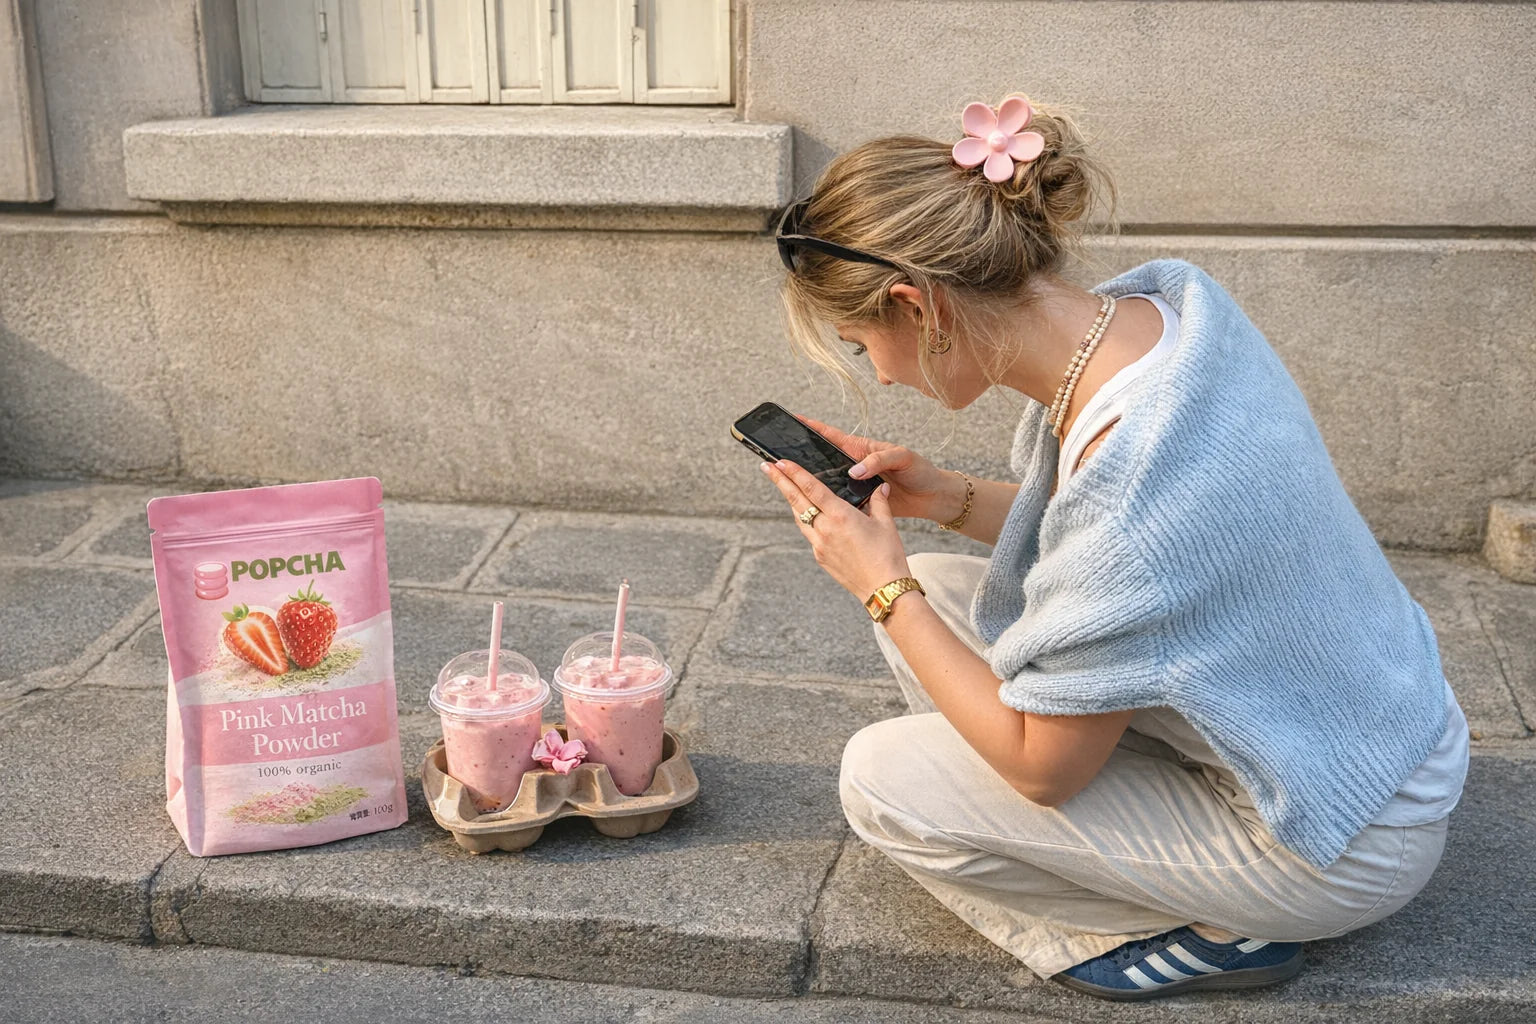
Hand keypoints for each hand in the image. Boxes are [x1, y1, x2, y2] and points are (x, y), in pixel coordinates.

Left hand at [760, 458, 911, 602]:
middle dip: (780, 481)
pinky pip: (808, 533)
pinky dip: (805, 520)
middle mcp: (825, 529)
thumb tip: (880, 487)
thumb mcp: (886, 523)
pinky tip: (807, 515)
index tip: (781, 462)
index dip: (795, 473)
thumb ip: (879, 501)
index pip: (812, 488)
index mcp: (841, 516)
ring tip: (785, 486)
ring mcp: (819, 544)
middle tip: (766, 467)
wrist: (882, 588)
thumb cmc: (887, 556)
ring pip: (799, 517)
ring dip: (791, 500)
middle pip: (796, 500)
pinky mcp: (820, 557)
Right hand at [794, 414, 960, 524]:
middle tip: (778, 453)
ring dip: (809, 481)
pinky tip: (811, 506)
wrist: (933, 497)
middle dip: (801, 454)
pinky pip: (837, 501)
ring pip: (826, 481)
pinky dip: (825, 503)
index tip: (792, 419)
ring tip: (786, 478)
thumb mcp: (903, 458)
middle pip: (822, 458)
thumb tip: (854, 471)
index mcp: (861, 449)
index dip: (812, 427)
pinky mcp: (858, 503)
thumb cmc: (920, 471)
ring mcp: (854, 485)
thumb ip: (879, 460)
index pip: (831, 435)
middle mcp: (853, 465)